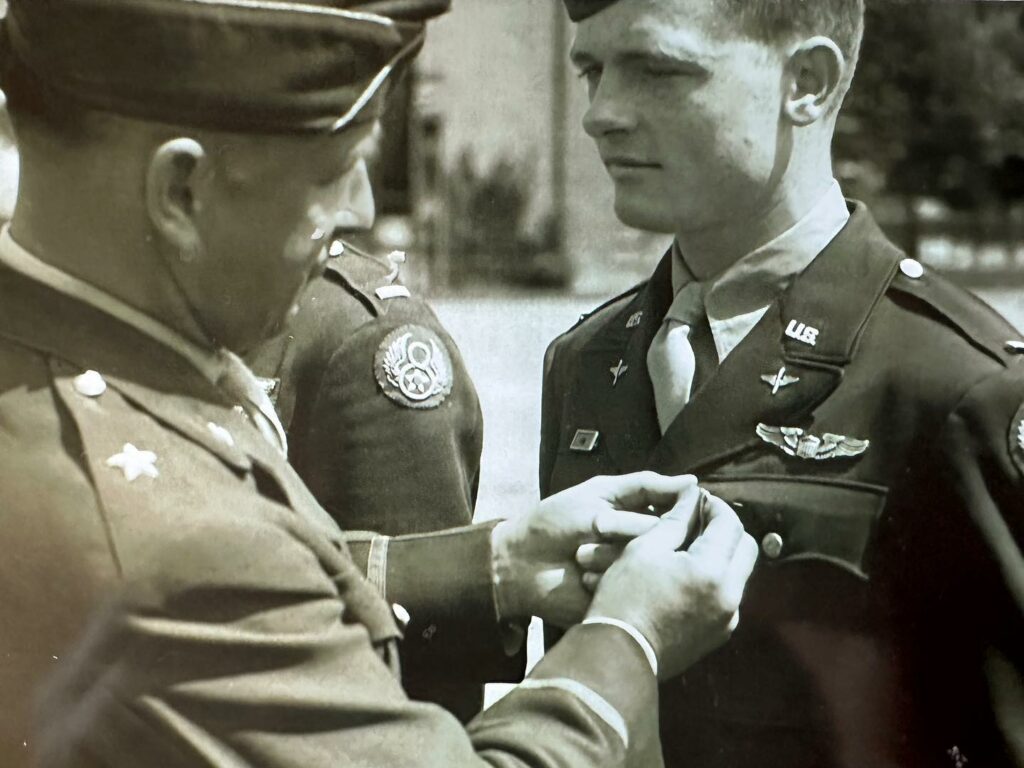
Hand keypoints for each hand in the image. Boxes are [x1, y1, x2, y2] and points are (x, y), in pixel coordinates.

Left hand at [490, 472, 696, 626]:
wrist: (522, 562)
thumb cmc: (555, 522)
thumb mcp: (599, 492)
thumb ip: (645, 486)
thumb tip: (693, 482)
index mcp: (643, 517)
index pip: (679, 512)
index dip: (673, 509)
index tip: (655, 504)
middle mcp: (645, 546)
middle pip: (668, 538)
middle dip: (629, 529)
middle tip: (596, 527)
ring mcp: (636, 574)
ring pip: (652, 561)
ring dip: (613, 552)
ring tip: (581, 552)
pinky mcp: (625, 598)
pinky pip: (635, 587)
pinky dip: (609, 576)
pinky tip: (584, 575)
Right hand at [586, 486, 757, 679]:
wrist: (617, 654)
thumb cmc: (624, 598)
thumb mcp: (644, 548)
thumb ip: (676, 520)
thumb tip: (693, 495)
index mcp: (712, 571)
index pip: (730, 523)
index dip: (714, 505)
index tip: (696, 500)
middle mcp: (730, 596)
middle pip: (745, 547)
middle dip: (726, 529)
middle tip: (698, 521)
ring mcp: (727, 618)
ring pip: (739, 573)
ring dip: (722, 555)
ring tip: (690, 548)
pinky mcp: (718, 634)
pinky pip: (727, 597)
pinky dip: (714, 580)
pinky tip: (686, 576)